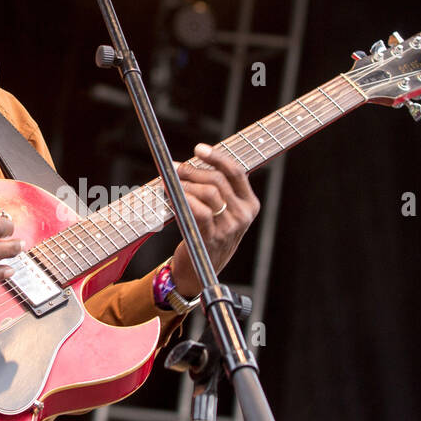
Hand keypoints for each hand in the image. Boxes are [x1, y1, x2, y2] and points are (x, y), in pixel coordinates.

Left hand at [170, 143, 259, 297]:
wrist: (198, 272)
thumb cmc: (207, 237)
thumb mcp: (222, 213)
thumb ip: (217, 190)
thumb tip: (192, 163)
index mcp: (250, 205)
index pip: (236, 173)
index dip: (217, 157)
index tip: (199, 148)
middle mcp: (243, 216)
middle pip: (218, 180)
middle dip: (193, 171)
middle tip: (177, 168)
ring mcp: (229, 228)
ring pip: (207, 193)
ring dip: (185, 184)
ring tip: (171, 183)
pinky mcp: (212, 237)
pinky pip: (197, 210)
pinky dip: (182, 198)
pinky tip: (170, 195)